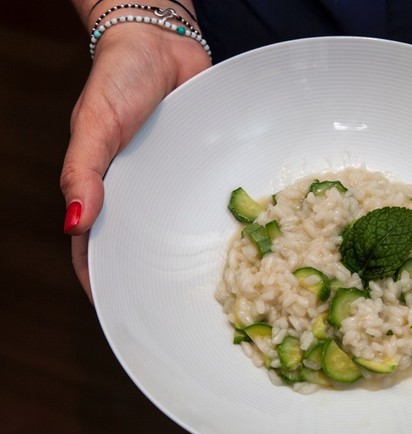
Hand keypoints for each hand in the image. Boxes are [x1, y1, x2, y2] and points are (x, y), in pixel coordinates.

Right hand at [61, 25, 210, 299]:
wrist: (163, 43)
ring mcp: (173, 184)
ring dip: (192, 254)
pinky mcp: (201, 170)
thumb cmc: (119, 79)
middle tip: (178, 311)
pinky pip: (208, 200)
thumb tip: (74, 224)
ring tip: (216, 287)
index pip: (99, 248)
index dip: (107, 282)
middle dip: (156, 277)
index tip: (122, 316)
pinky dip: (219, 219)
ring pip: (180, 228)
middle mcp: (142, 194)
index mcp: (107, 190)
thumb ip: (82, 172)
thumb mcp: (93, 125)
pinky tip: (240, 241)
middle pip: (145, 247)